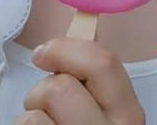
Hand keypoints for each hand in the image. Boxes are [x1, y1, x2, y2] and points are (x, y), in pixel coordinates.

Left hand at [15, 37, 144, 124]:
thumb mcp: (108, 115)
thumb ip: (96, 85)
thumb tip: (68, 40)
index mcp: (128, 115)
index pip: (104, 63)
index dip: (66, 49)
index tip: (45, 53)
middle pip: (59, 88)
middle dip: (40, 92)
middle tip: (45, 106)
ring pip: (32, 118)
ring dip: (28, 121)